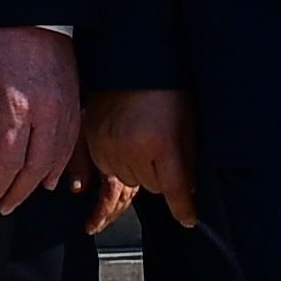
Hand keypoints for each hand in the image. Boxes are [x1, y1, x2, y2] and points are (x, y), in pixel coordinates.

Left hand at [0, 28, 79, 211]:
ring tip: (26, 194)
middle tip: (4, 205)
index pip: (8, 164)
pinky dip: (61, 163)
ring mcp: (64, 109)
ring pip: (56, 159)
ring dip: (40, 182)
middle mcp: (45, 114)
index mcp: (16, 110)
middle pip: (34, 169)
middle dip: (18, 192)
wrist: (34, 11)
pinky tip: (53, 173)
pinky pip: (71, 141)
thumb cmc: (0, 39)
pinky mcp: (75, 101)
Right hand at [86, 89, 197, 228]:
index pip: (175, 189)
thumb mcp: (186, 121)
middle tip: (163, 154)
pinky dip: (114, 168)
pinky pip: (105, 170)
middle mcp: (132, 149)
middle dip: (159, 177)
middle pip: (151, 188)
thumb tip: (186, 188)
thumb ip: (186, 158)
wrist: (130, 60)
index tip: (189, 220)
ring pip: (128, 181)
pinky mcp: (92, 140)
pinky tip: (116, 158)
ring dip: (137, 172)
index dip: (184, 209)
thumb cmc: (164, 86)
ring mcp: (108, 145)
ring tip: (141, 144)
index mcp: (160, 143)